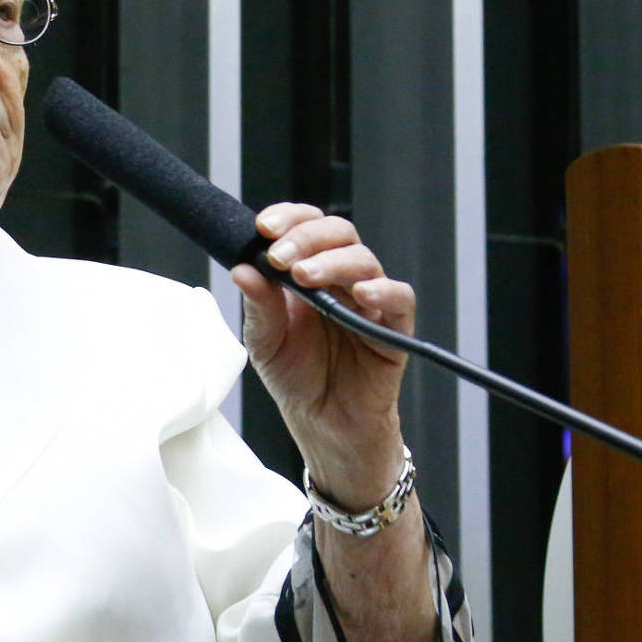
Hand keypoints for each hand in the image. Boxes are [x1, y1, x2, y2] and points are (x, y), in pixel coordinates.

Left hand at [228, 202, 413, 506]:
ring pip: (364, 260)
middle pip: (338, 233)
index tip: (263, 227)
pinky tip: (361, 294)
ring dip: (333, 262)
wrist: (323, 424)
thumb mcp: (265, 341)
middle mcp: (340, 279)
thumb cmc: (298, 378)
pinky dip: (384, 290)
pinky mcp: (392, 327)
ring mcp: (368, 300)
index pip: (305, 227)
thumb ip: (259, 305)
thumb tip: (242, 269)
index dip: (288, 218)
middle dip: (307, 238)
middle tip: (280, 257)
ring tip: (305, 277)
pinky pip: (399, 298)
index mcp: (308, 273)